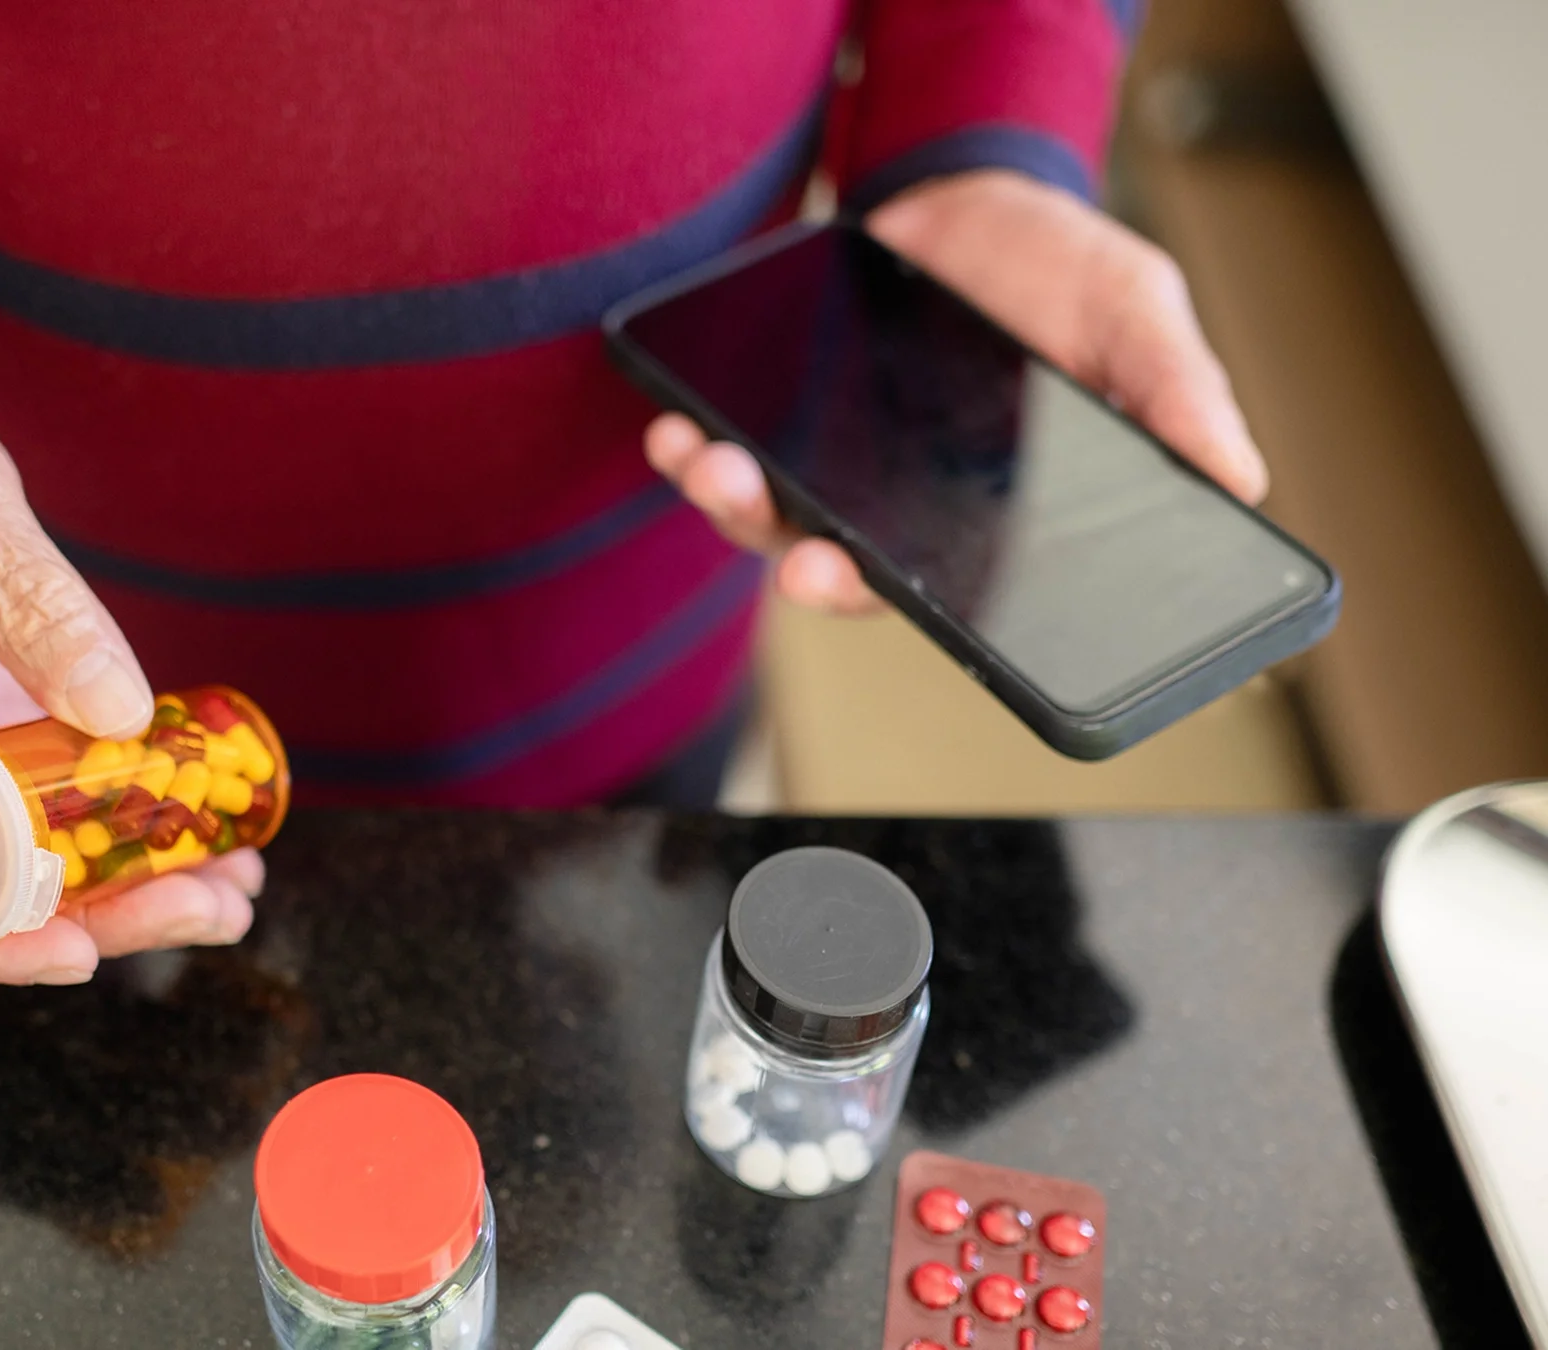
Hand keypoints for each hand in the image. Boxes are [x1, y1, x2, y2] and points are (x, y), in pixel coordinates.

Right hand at [0, 326, 258, 983]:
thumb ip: (28, 599)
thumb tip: (117, 706)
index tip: (73, 949)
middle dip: (98, 918)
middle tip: (205, 906)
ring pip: (33, 859)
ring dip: (129, 887)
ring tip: (230, 887)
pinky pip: (60, 801)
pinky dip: (130, 824)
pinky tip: (208, 825)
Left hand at [644, 168, 1268, 613]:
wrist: (969, 200)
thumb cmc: (1061, 275)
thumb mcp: (1135, 314)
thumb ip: (1175, 392)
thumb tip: (1239, 479)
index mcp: (999, 518)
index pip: (963, 594)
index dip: (928, 612)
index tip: (889, 596)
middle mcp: (909, 513)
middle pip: (856, 573)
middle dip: (820, 571)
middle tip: (808, 560)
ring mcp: (837, 474)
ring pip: (775, 524)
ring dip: (738, 506)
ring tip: (715, 467)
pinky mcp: (783, 428)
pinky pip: (729, 460)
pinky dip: (695, 450)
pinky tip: (677, 426)